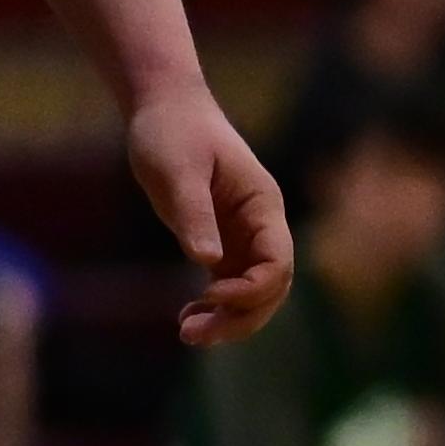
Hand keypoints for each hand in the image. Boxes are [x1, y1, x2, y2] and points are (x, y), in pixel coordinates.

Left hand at [130, 80, 294, 343]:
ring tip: (188, 333)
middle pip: (271, 287)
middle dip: (241, 316)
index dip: (251, 289)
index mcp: (263, 207)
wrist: (166, 110)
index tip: (206, 293)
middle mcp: (260, 226)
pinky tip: (186, 317)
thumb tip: (207, 260)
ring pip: (252, 292)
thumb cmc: (173, 133)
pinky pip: (228, 284)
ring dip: (229, 318)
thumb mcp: (179, 172)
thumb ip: (195, 214)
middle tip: (194, 335)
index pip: (278, 262)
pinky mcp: (219, 240)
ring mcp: (242, 236)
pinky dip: (214, 306)